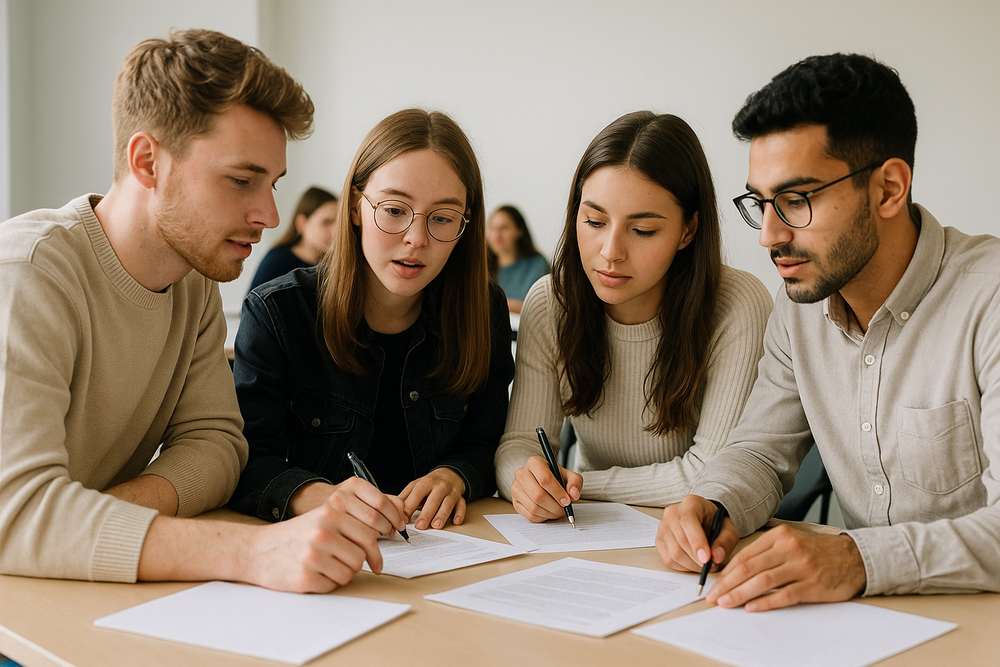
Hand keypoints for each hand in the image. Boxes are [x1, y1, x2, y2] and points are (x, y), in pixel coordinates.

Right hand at [243, 477, 406, 592]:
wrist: (256, 551)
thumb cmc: (296, 534)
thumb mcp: (323, 516)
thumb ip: (352, 518)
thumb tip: (390, 525)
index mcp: (330, 510)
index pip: (373, 524)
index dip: (386, 533)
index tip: (391, 537)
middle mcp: (324, 528)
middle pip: (366, 548)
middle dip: (372, 558)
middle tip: (374, 564)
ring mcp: (315, 553)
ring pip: (354, 569)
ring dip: (347, 570)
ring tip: (329, 564)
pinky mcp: (307, 576)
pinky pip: (336, 583)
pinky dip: (330, 582)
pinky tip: (316, 573)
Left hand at [399, 467, 466, 529]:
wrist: (449, 474)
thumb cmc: (430, 484)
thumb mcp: (415, 486)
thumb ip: (404, 498)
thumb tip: (392, 510)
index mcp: (425, 483)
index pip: (417, 494)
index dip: (410, 507)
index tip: (403, 519)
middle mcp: (439, 486)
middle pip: (433, 499)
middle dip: (426, 513)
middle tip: (420, 526)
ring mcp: (451, 491)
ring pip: (448, 502)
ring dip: (442, 514)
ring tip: (436, 526)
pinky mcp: (460, 497)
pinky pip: (462, 505)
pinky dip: (460, 513)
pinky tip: (457, 521)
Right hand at [510, 455, 582, 522]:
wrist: (542, 480)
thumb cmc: (555, 477)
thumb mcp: (568, 475)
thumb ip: (575, 482)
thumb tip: (573, 494)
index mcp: (534, 463)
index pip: (545, 479)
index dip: (558, 493)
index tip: (567, 501)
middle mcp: (522, 474)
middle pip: (538, 495)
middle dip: (554, 506)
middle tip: (563, 508)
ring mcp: (516, 488)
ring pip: (534, 507)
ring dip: (549, 513)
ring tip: (557, 510)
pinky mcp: (515, 501)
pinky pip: (529, 515)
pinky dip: (542, 517)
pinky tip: (548, 512)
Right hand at [656, 495, 737, 572]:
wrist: (704, 521)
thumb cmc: (714, 523)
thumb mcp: (728, 530)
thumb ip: (725, 542)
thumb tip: (716, 557)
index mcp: (691, 504)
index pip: (688, 521)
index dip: (697, 542)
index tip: (706, 559)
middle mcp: (673, 513)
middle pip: (681, 540)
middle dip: (698, 559)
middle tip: (711, 565)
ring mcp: (663, 527)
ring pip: (674, 553)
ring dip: (691, 565)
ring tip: (703, 564)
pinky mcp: (659, 540)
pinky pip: (669, 559)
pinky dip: (683, 566)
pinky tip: (692, 562)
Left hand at [705, 525, 866, 611]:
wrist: (854, 557)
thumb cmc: (817, 552)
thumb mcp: (790, 542)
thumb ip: (766, 553)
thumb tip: (735, 571)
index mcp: (779, 536)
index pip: (745, 555)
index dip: (726, 571)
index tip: (713, 584)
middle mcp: (788, 548)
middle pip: (750, 568)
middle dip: (727, 584)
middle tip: (713, 597)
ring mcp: (801, 566)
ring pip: (763, 581)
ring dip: (741, 594)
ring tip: (726, 603)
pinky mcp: (812, 584)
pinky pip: (784, 595)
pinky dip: (766, 602)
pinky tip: (752, 608)